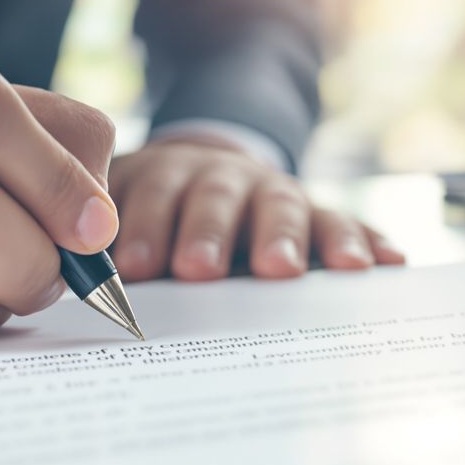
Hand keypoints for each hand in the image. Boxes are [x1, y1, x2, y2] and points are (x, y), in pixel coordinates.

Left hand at [108, 139, 403, 281]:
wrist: (208, 173)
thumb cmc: (156, 217)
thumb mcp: (124, 215)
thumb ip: (109, 248)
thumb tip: (78, 291)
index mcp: (168, 174)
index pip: (154, 194)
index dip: (144, 227)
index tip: (135, 266)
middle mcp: (223, 177)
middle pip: (217, 198)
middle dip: (208, 232)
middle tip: (199, 269)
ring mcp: (274, 192)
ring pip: (284, 205)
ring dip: (286, 238)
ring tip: (286, 272)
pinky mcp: (319, 214)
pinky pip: (346, 223)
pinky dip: (365, 241)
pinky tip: (386, 262)